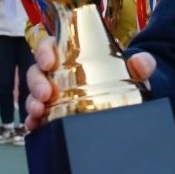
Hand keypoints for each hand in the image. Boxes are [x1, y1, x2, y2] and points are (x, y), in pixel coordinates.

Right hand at [23, 40, 155, 131]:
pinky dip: (32, 121)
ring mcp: (52, 94)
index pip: (50, 46)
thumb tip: (142, 63)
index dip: (44, 51)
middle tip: (45, 94)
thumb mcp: (133, 69)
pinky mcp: (52, 113)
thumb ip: (141, 63)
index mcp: (70, 53)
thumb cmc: (124, 77)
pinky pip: (37, 116)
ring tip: (38, 112)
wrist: (127, 100)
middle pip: (37, 72)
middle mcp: (56, 73)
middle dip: (36, 83)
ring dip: (32, 102)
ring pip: (34, 94)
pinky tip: (34, 127)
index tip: (49, 62)